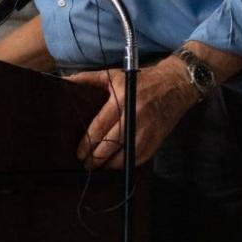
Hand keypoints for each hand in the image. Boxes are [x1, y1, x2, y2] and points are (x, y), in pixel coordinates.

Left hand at [67, 58, 197, 169]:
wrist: (175, 84)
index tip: (79, 152)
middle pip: (111, 144)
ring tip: (99, 166)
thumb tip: (65, 80)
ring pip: (125, 155)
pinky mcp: (157, 139)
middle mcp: (136, 115)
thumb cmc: (142, 80)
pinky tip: (116, 164)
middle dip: (96, 157)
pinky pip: (139, 158)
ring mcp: (148, 129)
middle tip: (86, 164)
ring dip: (110, 164)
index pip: (100, 126)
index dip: (88, 143)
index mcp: (123, 98)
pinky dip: (126, 164)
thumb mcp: (115, 75)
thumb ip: (89, 78)